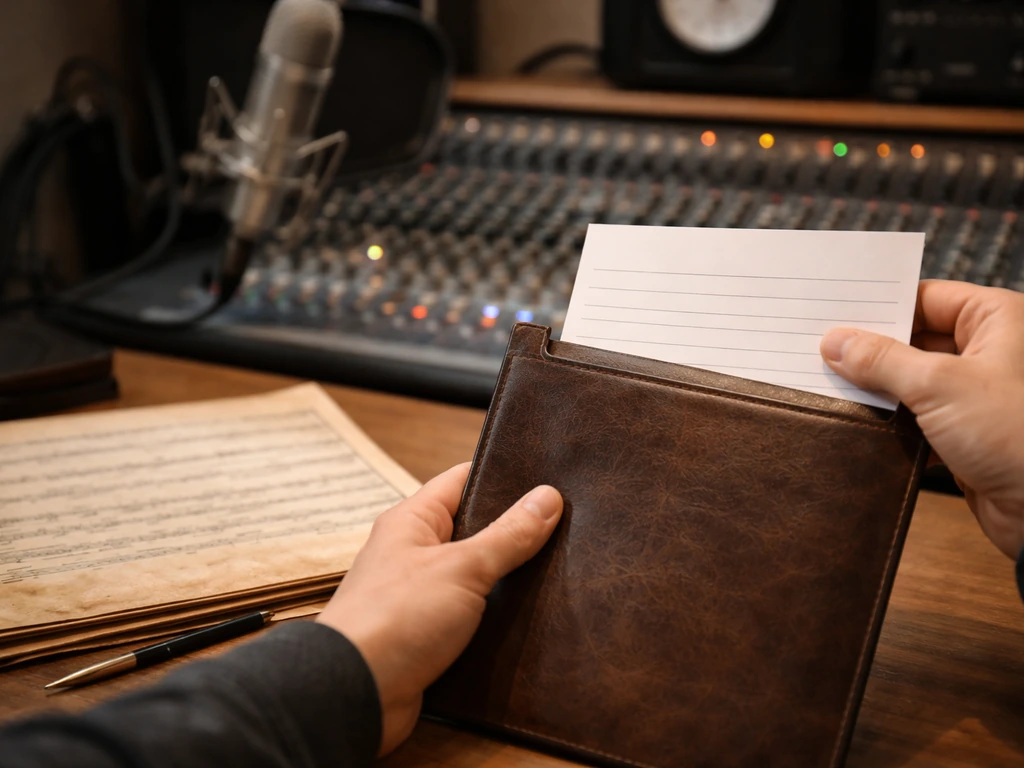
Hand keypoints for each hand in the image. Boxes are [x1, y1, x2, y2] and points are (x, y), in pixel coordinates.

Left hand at [315, 463, 562, 755]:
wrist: (355, 695)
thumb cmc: (394, 619)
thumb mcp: (461, 568)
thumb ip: (507, 535)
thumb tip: (547, 497)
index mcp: (413, 521)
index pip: (463, 480)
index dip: (504, 475)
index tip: (549, 477)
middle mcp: (414, 553)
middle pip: (474, 529)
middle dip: (516, 530)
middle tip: (567, 525)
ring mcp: (421, 596)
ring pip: (477, 576)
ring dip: (510, 578)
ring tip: (561, 570)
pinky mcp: (429, 637)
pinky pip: (472, 617)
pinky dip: (499, 618)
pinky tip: (534, 619)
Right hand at [820, 280, 1023, 558]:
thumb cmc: (1017, 435)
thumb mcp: (938, 385)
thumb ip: (881, 360)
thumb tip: (837, 343)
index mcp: (998, 320)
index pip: (925, 299)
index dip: (880, 308)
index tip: (834, 318)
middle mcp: (992, 351)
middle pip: (915, 339)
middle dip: (873, 352)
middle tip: (823, 355)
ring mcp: (979, 394)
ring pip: (914, 380)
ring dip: (880, 391)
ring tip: (834, 390)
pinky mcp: (968, 432)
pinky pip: (919, 417)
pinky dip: (893, 422)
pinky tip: (863, 425)